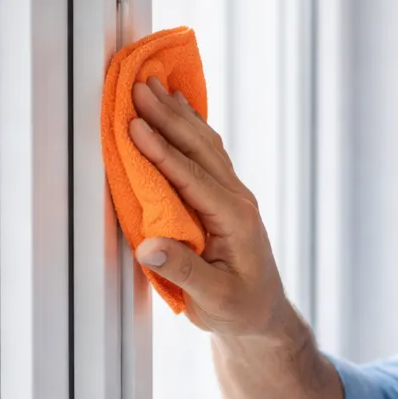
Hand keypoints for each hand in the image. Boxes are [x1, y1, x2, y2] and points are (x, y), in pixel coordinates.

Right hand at [128, 77, 290, 336]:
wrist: (263, 314)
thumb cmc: (238, 310)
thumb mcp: (213, 299)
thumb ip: (184, 272)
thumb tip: (148, 247)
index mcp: (234, 219)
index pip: (191, 178)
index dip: (161, 151)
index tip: (134, 124)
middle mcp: (237, 199)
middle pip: (198, 148)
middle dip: (167, 116)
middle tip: (137, 85)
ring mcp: (233, 194)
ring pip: (203, 144)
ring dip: (177, 113)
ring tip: (151, 84)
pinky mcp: (225, 196)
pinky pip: (206, 152)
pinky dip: (189, 126)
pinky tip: (178, 107)